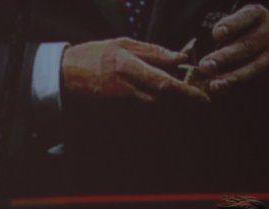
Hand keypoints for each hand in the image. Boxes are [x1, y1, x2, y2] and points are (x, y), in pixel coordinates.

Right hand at [62, 38, 209, 103]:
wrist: (66, 73)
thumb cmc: (94, 54)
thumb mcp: (124, 44)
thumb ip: (153, 51)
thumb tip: (180, 57)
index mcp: (128, 65)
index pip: (163, 80)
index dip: (185, 90)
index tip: (202, 96)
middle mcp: (125, 85)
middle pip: (162, 97)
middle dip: (184, 100)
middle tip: (202, 100)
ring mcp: (120, 98)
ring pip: (155, 104)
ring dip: (173, 102)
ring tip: (188, 97)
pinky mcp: (116, 105)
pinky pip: (143, 105)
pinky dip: (159, 103)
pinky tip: (167, 99)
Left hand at [197, 5, 268, 93]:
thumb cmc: (252, 33)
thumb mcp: (244, 25)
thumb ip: (226, 38)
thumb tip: (205, 64)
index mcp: (258, 16)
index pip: (246, 17)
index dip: (231, 25)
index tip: (217, 34)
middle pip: (247, 45)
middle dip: (224, 57)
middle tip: (206, 66)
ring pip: (254, 67)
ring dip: (232, 78)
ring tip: (215, 85)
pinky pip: (261, 81)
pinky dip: (242, 88)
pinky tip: (228, 92)